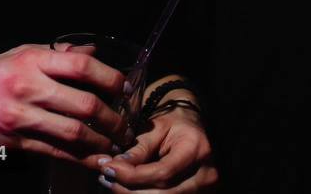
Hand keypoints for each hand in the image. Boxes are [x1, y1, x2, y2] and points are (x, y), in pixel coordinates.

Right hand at [0, 44, 130, 161]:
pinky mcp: (13, 141)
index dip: (110, 77)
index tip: (124, 88)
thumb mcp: (18, 54)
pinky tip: (93, 160)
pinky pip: (54, 152)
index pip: (81, 65)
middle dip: (112, 119)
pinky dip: (78, 158)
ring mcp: (19, 116)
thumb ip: (56, 54)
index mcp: (31, 60)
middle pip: (83, 104)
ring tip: (115, 145)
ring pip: (72, 133)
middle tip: (127, 126)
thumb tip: (91, 50)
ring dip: (101, 143)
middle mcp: (27, 85)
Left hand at [92, 106, 217, 191]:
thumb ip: (138, 150)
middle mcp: (205, 174)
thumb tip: (112, 167)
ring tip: (111, 182)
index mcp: (196, 150)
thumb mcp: (155, 129)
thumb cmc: (173, 124)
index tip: (108, 168)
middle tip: (105, 177)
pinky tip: (125, 188)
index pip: (162, 173)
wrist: (192, 128)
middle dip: (128, 189)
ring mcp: (204, 190)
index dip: (132, 175)